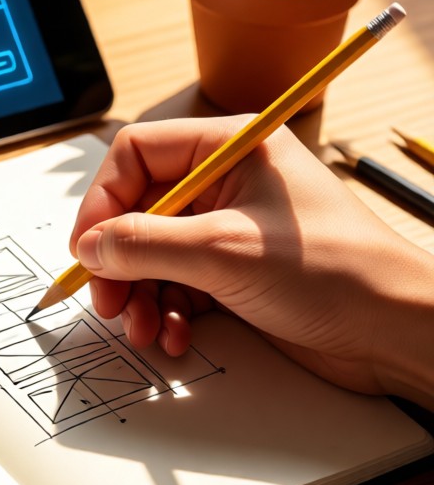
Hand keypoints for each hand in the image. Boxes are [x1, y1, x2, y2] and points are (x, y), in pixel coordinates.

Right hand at [70, 117, 433, 407]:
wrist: (397, 332)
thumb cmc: (334, 271)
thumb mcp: (223, 252)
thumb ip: (144, 245)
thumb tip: (88, 245)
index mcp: (228, 148)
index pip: (137, 154)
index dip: (103, 200)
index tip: (87, 247)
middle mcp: (224, 182)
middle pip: (138, 210)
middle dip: (119, 260)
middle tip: (108, 301)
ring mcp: (228, 228)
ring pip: (153, 253)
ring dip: (139, 294)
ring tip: (143, 328)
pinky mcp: (234, 270)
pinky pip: (177, 284)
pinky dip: (167, 311)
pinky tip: (175, 336)